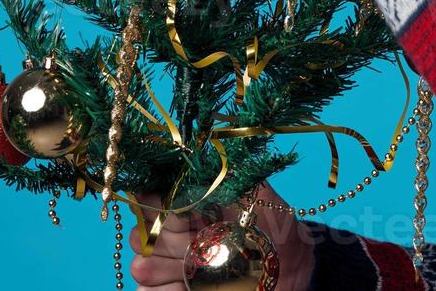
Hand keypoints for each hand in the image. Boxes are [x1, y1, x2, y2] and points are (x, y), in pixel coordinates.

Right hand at [127, 186, 314, 290]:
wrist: (294, 269)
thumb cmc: (277, 228)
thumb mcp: (258, 195)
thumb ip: (228, 177)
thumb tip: (197, 158)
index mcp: (192, 208)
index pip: (155, 199)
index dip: (153, 201)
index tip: (164, 205)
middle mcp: (179, 237)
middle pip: (142, 235)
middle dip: (151, 238)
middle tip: (181, 243)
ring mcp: (177, 268)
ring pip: (142, 267)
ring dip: (154, 269)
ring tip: (172, 271)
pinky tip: (179, 289)